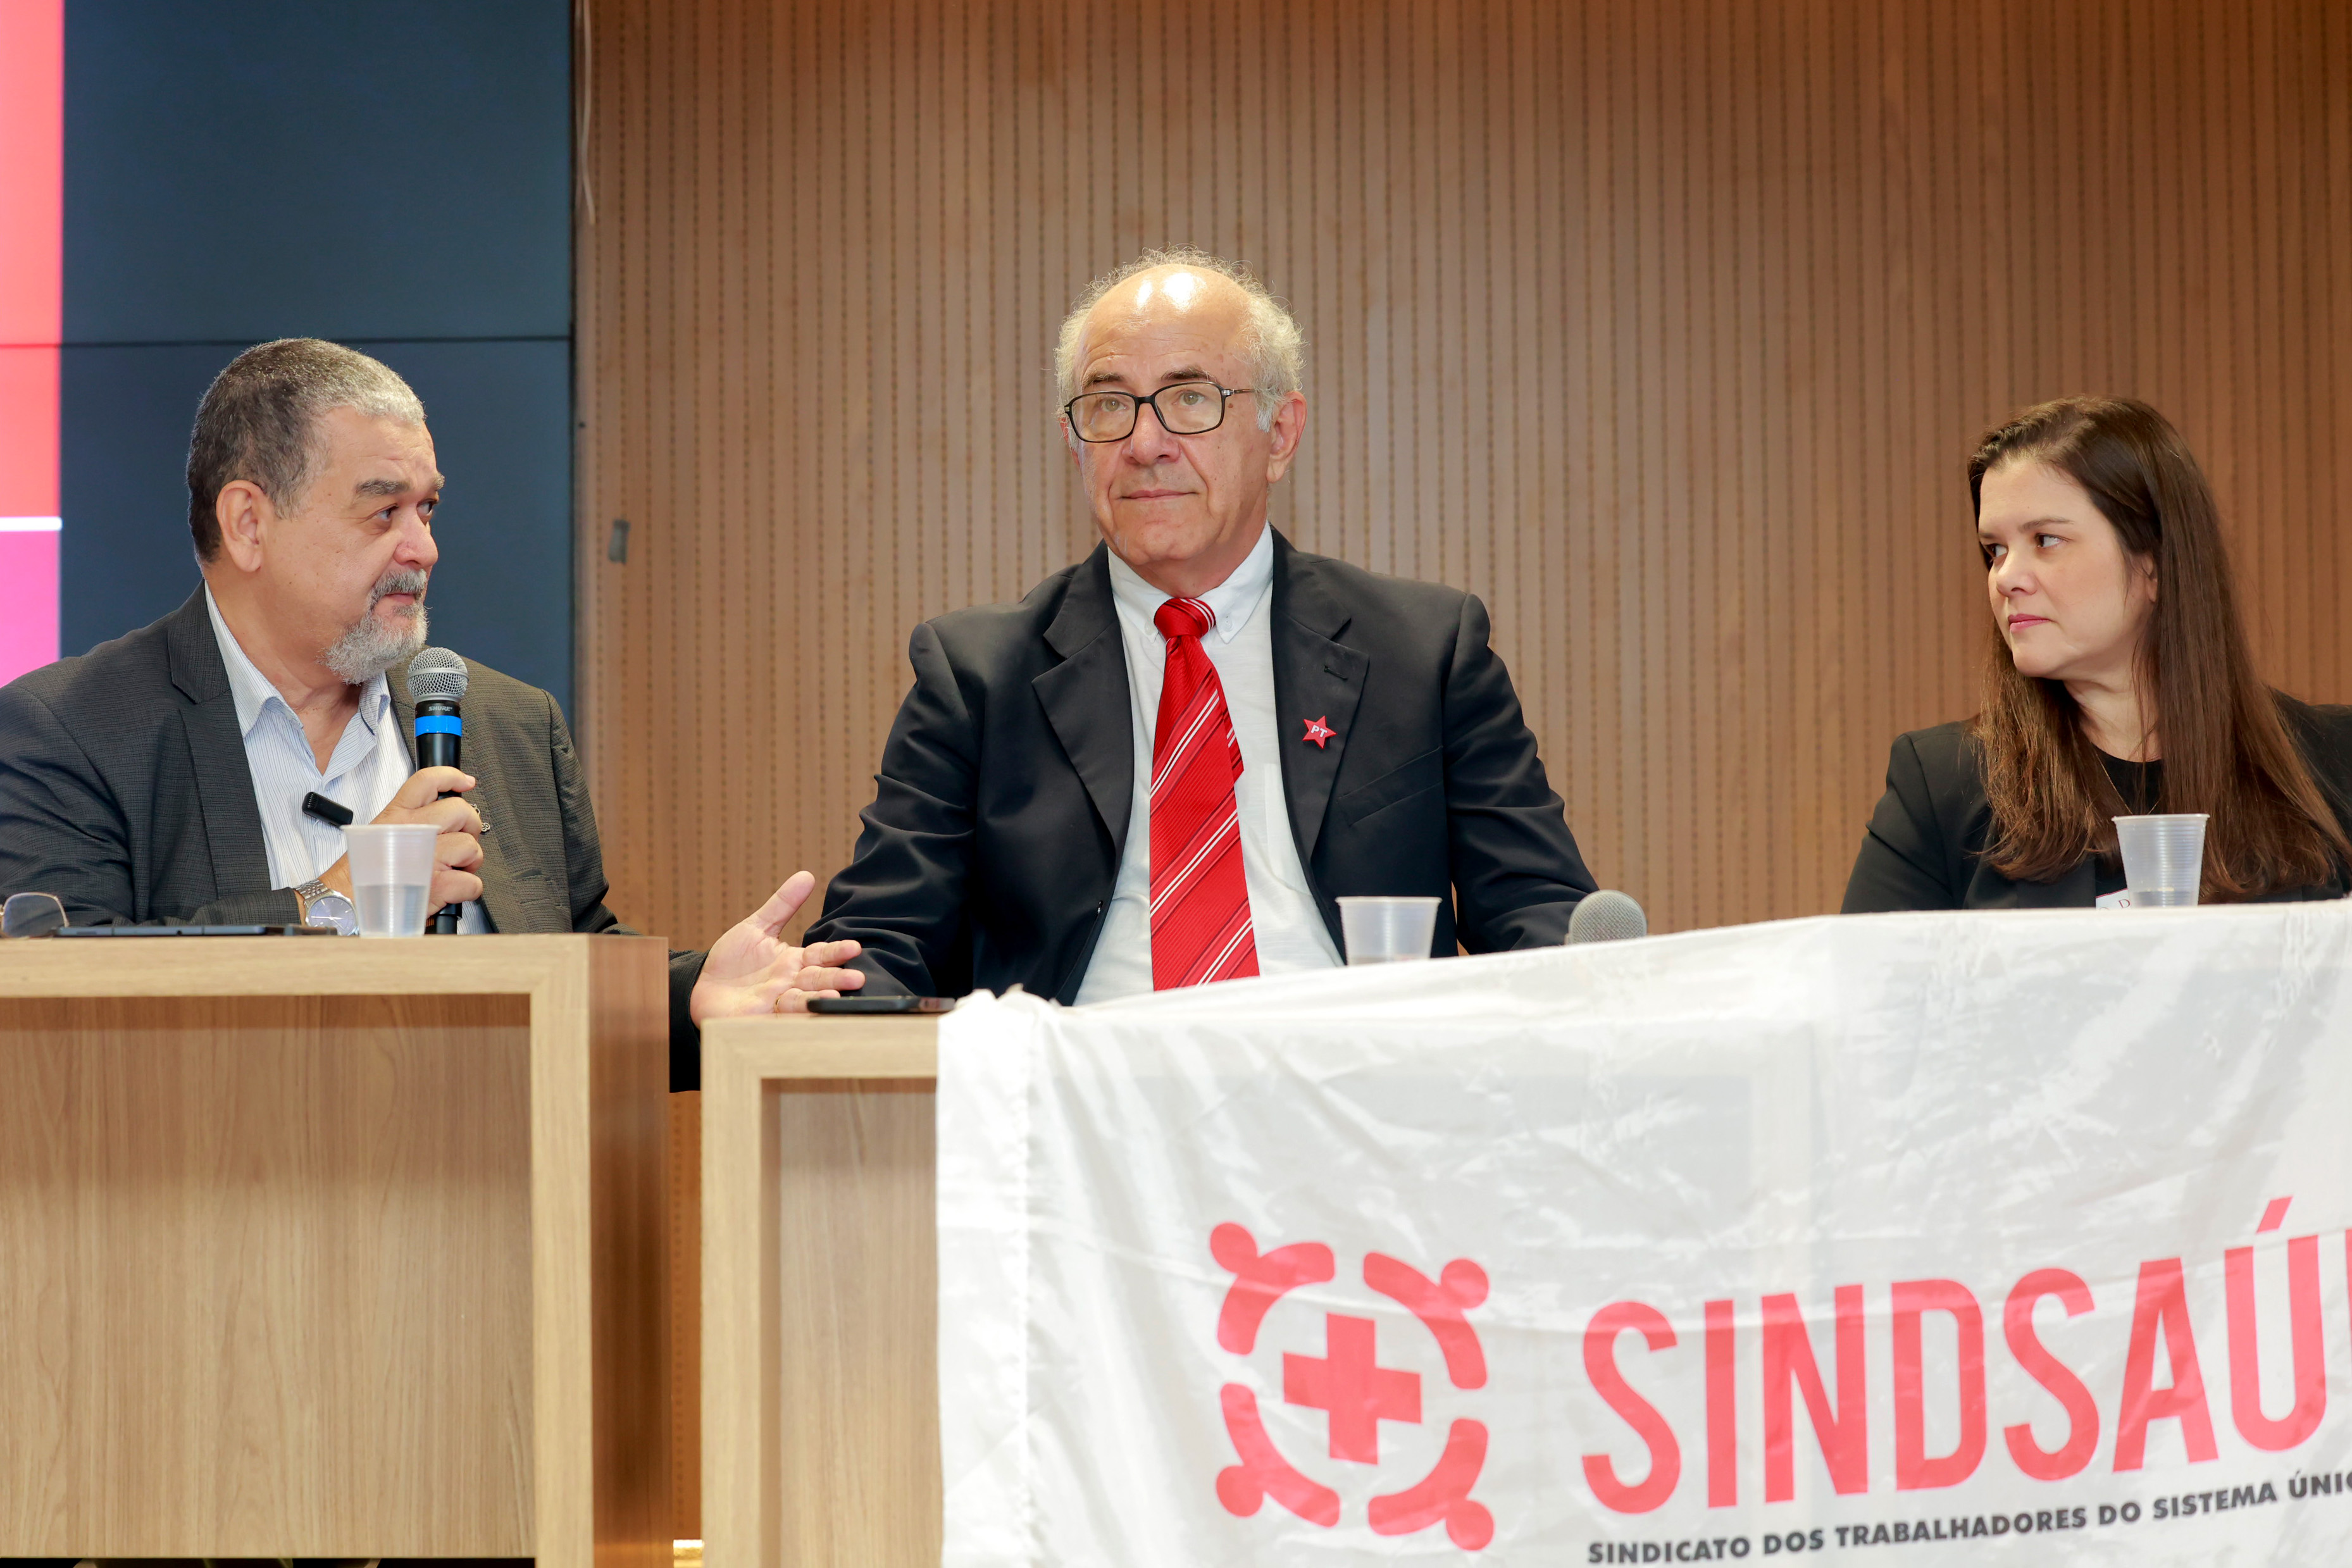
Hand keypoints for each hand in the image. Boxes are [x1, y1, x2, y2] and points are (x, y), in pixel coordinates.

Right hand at [315, 766, 484, 909]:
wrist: (346, 905)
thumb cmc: (359, 877)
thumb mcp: (375, 836)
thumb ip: (405, 824)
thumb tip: (434, 822)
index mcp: (396, 817)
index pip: (427, 782)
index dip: (452, 777)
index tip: (466, 781)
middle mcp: (414, 832)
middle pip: (460, 811)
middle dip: (470, 826)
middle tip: (462, 839)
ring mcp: (428, 857)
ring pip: (470, 846)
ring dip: (470, 861)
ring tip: (456, 869)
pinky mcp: (438, 885)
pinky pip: (472, 882)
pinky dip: (469, 889)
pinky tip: (453, 891)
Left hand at [689, 870, 867, 1021]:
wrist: (700, 986)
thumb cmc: (731, 959)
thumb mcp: (757, 926)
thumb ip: (782, 904)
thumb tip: (806, 875)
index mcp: (794, 961)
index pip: (821, 955)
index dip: (837, 952)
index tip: (854, 947)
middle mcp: (790, 982)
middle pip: (819, 980)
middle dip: (837, 979)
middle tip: (857, 979)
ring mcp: (777, 1001)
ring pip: (803, 1000)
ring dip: (819, 999)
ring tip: (833, 996)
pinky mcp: (761, 1018)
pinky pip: (780, 1017)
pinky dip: (793, 1016)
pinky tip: (805, 1013)